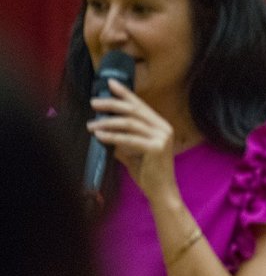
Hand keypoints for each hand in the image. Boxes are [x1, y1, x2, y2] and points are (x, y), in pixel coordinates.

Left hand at [86, 78, 179, 200]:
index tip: (110, 83)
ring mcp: (162, 138)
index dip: (125, 93)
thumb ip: (123, 139)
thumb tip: (103, 129)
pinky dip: (112, 136)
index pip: (140, 106)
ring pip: (129, 124)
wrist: (161, 192)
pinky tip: (99, 135)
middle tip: (94, 103)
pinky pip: (129, 139)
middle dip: (112, 104)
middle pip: (134, 111)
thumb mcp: (133, 151)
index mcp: (161, 126)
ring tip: (91, 125)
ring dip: (107, 122)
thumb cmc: (148, 173)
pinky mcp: (156, 148)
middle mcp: (164, 128)